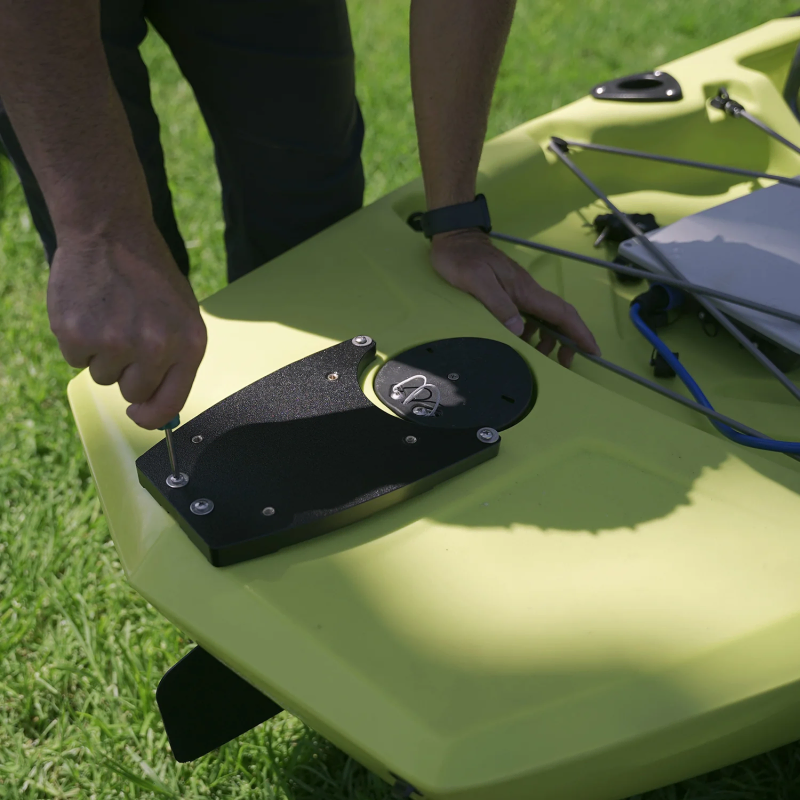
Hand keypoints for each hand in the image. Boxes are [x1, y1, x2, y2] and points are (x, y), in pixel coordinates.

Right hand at [48, 223, 206, 429]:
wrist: (111, 232)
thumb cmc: (151, 278)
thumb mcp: (182, 317)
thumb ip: (175, 362)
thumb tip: (156, 411)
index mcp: (189, 344)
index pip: (169, 403)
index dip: (151, 416)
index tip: (139, 414)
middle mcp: (155, 347)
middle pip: (131, 393)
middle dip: (127, 373)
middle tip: (126, 334)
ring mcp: (114, 341)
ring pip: (102, 377)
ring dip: (103, 354)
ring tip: (111, 314)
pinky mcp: (76, 333)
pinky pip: (75, 360)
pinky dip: (79, 340)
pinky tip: (91, 310)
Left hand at [430, 229, 599, 366]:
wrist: (454, 238)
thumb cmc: (462, 258)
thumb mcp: (476, 281)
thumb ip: (498, 304)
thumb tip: (520, 330)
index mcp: (525, 291)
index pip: (562, 313)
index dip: (580, 333)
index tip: (593, 350)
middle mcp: (527, 292)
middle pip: (558, 318)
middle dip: (569, 341)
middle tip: (566, 364)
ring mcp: (519, 292)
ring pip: (544, 319)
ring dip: (550, 339)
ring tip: (545, 359)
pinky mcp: (509, 293)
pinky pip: (529, 316)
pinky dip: (532, 332)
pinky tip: (524, 342)